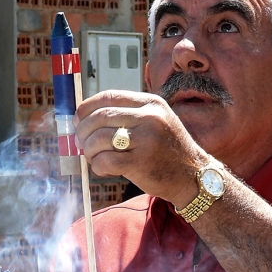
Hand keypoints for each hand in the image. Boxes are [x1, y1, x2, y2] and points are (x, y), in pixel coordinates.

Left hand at [74, 89, 206, 207]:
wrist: (193, 176)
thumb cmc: (168, 149)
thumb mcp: (156, 121)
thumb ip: (128, 115)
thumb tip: (86, 117)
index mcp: (151, 103)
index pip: (109, 96)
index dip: (87, 107)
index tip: (79, 119)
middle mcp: (149, 117)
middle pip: (100, 117)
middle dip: (83, 131)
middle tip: (80, 142)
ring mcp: (146, 140)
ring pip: (99, 139)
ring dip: (89, 150)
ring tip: (94, 157)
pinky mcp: (141, 163)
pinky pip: (105, 161)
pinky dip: (98, 166)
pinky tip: (104, 169)